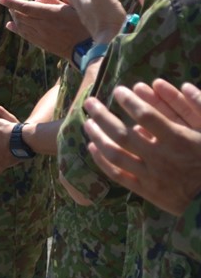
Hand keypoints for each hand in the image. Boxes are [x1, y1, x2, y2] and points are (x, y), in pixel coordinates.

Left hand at [0, 0, 88, 58]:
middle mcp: (42, 26)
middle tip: (10, 3)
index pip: (26, 7)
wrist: (87, 48)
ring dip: (15, 17)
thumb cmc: (84, 24)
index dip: (12, 2)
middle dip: (13, 8)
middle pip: (21, 16)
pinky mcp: (42, 44)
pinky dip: (16, 29)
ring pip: (21, 25)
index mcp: (50, 14)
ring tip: (12, 11)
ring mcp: (41, 36)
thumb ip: (55, 2)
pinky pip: (25, 35)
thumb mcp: (73, 8)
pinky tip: (11, 25)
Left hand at [83, 79, 200, 215]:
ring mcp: (150, 175)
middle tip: (90, 102)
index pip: (146, 115)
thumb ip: (200, 108)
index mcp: (179, 140)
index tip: (118, 91)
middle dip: (102, 115)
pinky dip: (102, 160)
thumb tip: (186, 86)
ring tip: (87, 123)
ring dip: (97, 136)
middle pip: (122, 133)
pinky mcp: (145, 190)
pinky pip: (117, 174)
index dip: (130, 101)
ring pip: (115, 154)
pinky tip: (93, 147)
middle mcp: (160, 157)